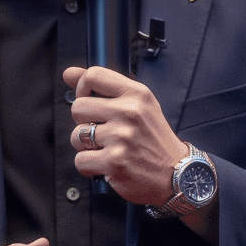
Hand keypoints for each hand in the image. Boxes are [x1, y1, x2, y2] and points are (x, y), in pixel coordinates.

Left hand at [64, 65, 187, 205]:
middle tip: (102, 131)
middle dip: (84, 122)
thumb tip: (69, 73)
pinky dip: (89, 165)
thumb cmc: (153, 138)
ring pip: (76, 135)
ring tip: (106, 148)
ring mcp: (122, 138)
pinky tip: (106, 163)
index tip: (89, 100)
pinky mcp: (114, 162)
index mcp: (136, 94)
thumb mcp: (138, 104)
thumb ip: (103, 86)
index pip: (93, 75)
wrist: (177, 173)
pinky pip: (80, 160)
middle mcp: (130, 113)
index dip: (82, 88)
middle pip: (78, 107)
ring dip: (86, 146)